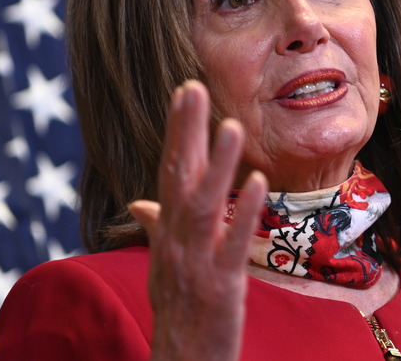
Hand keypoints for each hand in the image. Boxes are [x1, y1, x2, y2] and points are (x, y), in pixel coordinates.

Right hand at [128, 80, 267, 360]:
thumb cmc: (178, 312)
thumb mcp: (163, 267)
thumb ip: (157, 229)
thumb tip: (140, 202)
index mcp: (168, 233)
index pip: (170, 172)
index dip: (178, 132)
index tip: (187, 90)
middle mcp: (176, 242)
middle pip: (178, 179)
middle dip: (185, 133)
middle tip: (192, 88)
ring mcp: (197, 264)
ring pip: (203, 207)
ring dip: (216, 166)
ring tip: (230, 126)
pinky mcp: (221, 288)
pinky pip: (232, 246)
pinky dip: (244, 215)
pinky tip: (260, 183)